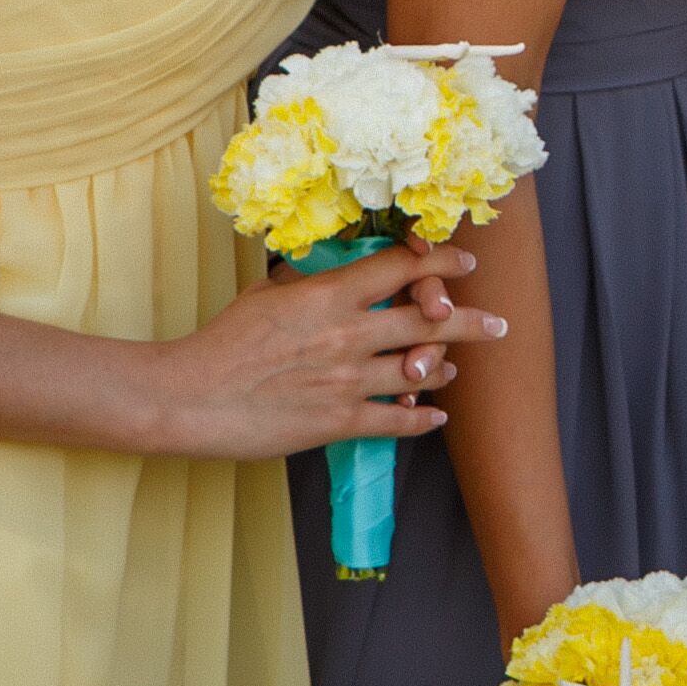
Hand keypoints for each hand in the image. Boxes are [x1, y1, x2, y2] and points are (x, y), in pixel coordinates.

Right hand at [149, 250, 501, 460]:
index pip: (401, 268)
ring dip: (444, 367)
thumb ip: (309, 281)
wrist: (187, 398)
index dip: (441, 263)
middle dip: (472, 321)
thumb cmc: (221, 343)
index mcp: (329, 295)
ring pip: (421, 369)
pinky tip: (434, 416)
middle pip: (429, 319)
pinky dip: (423, 418)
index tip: (463, 264)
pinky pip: (398, 421)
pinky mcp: (338, 421)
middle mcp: (348, 334)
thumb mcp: (266, 295)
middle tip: (499, 323)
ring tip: (454, 368)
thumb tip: (335, 266)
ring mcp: (347, 379)